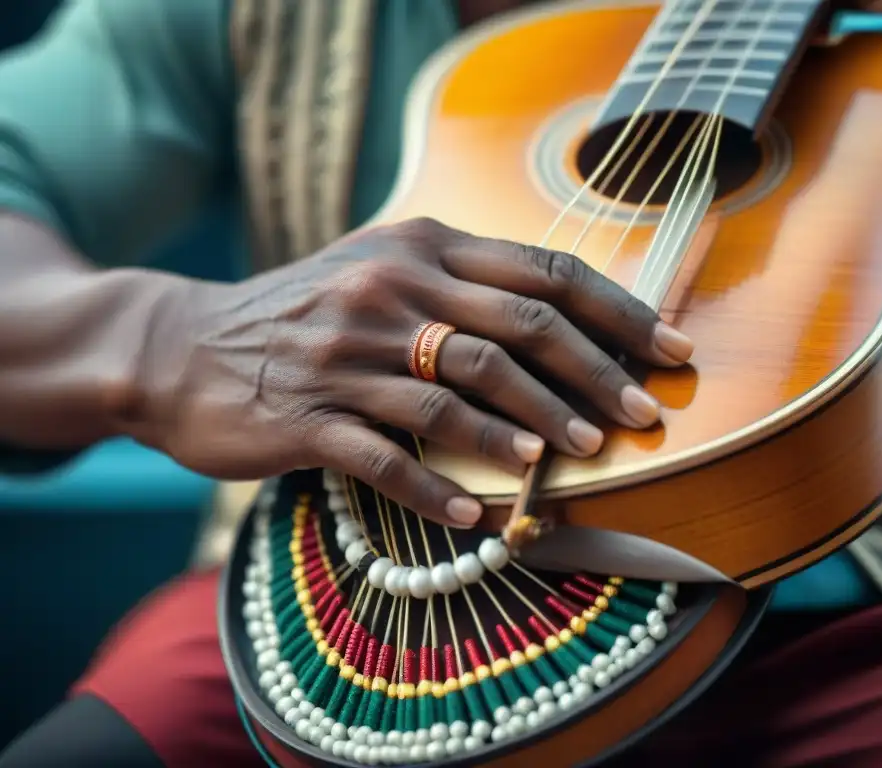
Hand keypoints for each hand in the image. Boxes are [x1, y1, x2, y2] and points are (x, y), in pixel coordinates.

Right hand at [131, 218, 692, 527]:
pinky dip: (437, 486)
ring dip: (529, 431)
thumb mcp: (381, 272)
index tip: (672, 351)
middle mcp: (389, 290)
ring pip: (461, 392)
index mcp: (420, 247)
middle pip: (518, 332)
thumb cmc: (304, 315)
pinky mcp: (307, 417)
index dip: (618, 314)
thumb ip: (463, 286)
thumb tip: (565, 325)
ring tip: (576, 461)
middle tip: (643, 419)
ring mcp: (346, 355)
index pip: (543, 273)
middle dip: (594, 378)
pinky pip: (387, 457)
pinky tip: (479, 513)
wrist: (182, 347)